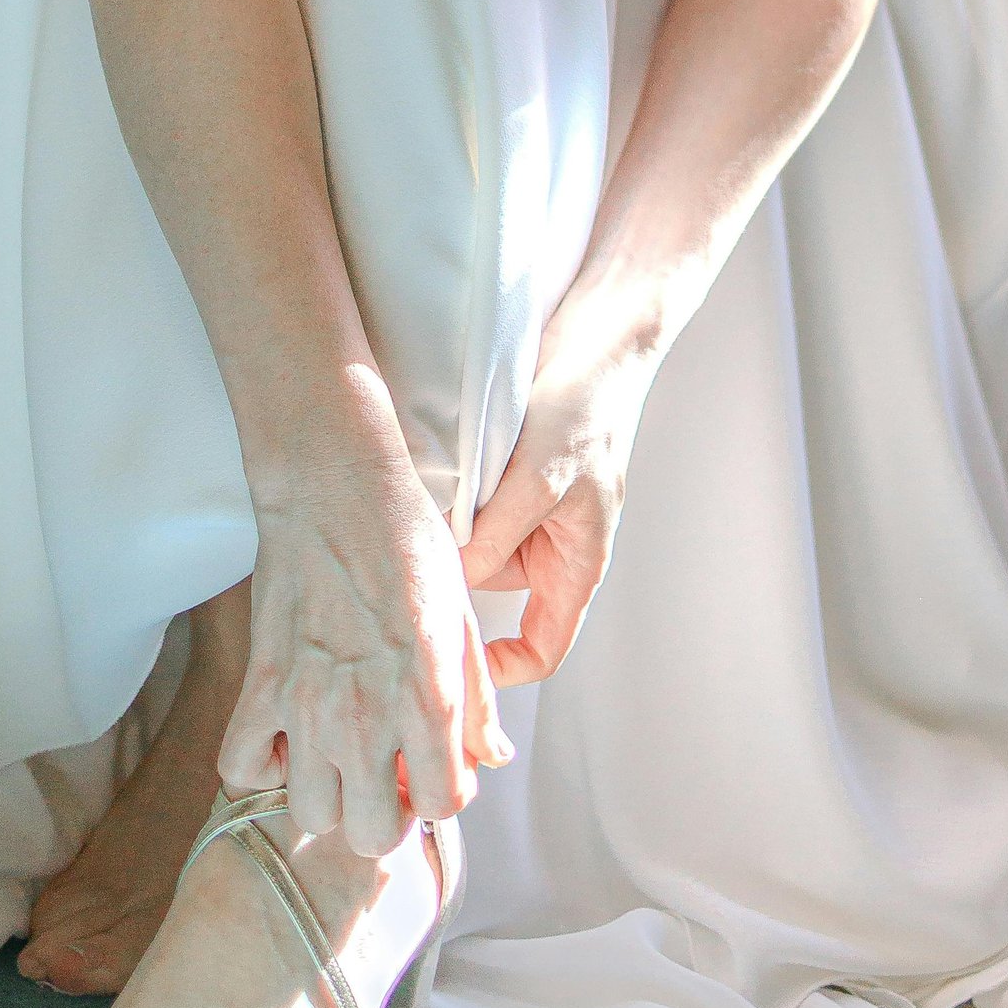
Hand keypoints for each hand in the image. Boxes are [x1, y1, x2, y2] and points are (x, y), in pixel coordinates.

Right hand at [220, 398, 508, 845]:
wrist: (334, 487)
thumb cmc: (407, 541)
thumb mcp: (462, 615)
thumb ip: (476, 698)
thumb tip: (490, 758)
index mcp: (428, 693)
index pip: (444, 803)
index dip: (445, 792)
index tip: (436, 768)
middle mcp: (366, 713)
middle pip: (373, 833)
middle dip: (390, 811)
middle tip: (390, 770)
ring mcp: (306, 705)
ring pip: (311, 814)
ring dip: (330, 795)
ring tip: (342, 756)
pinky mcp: (259, 686)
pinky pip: (242, 769)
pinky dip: (264, 766)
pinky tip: (290, 737)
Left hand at [459, 289, 658, 685]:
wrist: (596, 337)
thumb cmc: (586, 408)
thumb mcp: (540, 478)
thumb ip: (497, 537)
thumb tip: (451, 583)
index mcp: (575, 564)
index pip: (542, 647)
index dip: (500, 670)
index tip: (453, 663)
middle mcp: (549, 547)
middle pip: (491, 597)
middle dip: (455, 584)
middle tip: (411, 572)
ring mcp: (525, 513)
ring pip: (471, 550)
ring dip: (447, 533)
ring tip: (430, 501)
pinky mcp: (503, 481)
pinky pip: (465, 511)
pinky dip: (446, 502)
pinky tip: (434, 476)